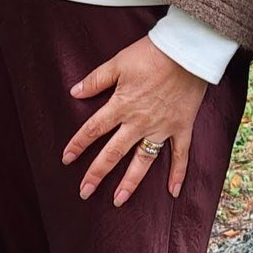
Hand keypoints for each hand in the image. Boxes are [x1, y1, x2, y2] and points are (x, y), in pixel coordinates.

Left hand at [61, 34, 208, 204]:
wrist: (187, 51)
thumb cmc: (151, 53)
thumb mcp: (118, 62)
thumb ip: (96, 80)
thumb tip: (74, 92)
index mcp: (121, 105)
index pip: (94, 129)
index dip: (78, 144)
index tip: (66, 159)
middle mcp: (139, 122)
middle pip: (113, 153)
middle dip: (97, 173)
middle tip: (84, 192)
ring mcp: (161, 128)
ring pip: (143, 160)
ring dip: (130, 182)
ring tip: (118, 200)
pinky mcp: (181, 127)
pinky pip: (180, 155)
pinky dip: (178, 174)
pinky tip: (173, 193)